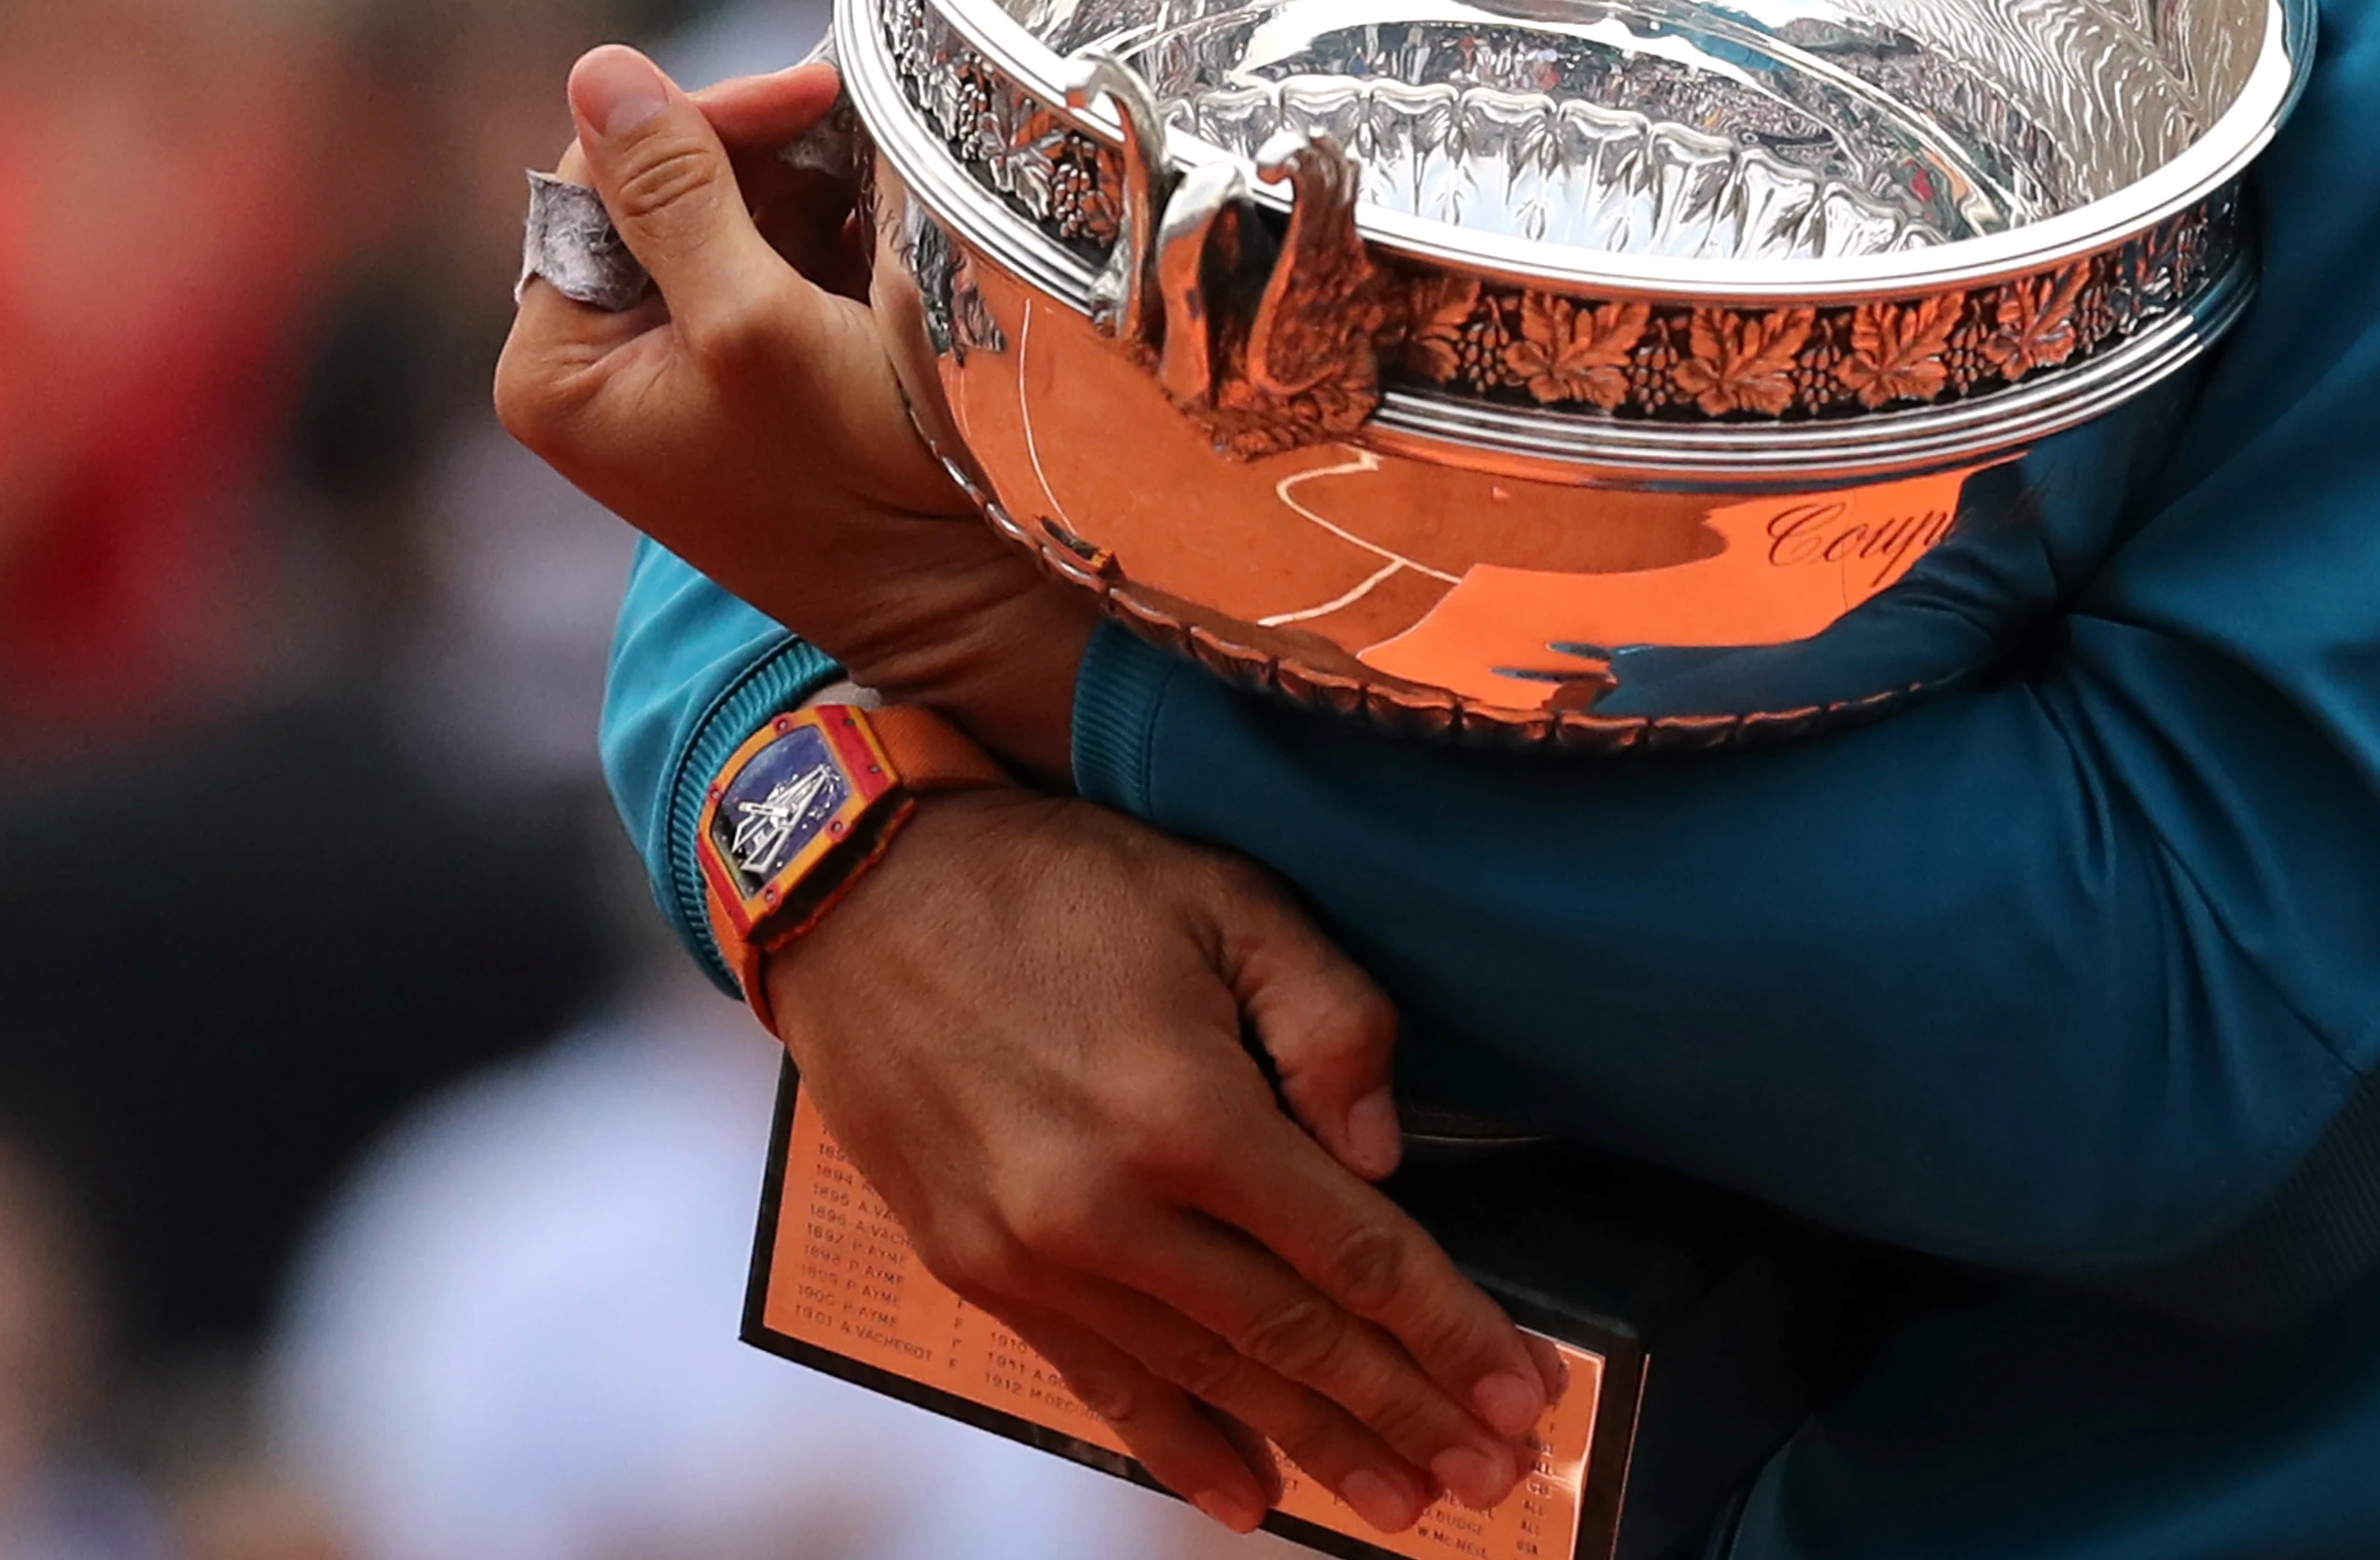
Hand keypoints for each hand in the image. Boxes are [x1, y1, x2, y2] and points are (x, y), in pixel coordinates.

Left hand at [495, 45, 1094, 769]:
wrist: (962, 592)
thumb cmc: (851, 483)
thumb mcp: (751, 325)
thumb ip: (673, 196)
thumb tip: (596, 65)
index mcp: (553, 368)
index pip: (592, 182)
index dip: (696, 119)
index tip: (813, 91)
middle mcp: (594, 364)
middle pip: (649, 190)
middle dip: (754, 151)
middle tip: (854, 117)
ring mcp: (670, 365)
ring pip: (716, 210)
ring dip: (798, 181)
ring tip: (879, 175)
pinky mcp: (743, 366)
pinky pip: (762, 252)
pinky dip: (821, 223)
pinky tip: (879, 220)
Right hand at [776, 789, 1556, 1535]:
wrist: (853, 892)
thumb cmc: (1057, 882)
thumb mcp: (1225, 898)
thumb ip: (1331, 1019)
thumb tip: (1382, 1160)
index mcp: (1188, 1114)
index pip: (1357, 1256)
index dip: (1451, 1334)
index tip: (1526, 1396)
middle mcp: (1110, 1209)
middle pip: (1295, 1341)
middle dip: (1406, 1416)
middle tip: (1495, 1481)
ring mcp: (1034, 1255)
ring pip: (1209, 1379)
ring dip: (1316, 1449)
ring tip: (1403, 1503)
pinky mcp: (977, 1272)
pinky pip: (1100, 1384)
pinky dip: (1181, 1447)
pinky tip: (1249, 1497)